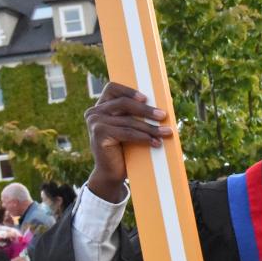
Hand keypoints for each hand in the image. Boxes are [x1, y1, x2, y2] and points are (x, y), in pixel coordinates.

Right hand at [84, 82, 172, 202]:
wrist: (111, 172)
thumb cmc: (123, 148)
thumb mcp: (127, 127)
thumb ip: (134, 115)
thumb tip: (160, 108)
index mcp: (100, 106)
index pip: (112, 88)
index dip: (129, 90)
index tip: (146, 97)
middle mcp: (94, 112)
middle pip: (123, 103)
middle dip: (146, 110)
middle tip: (163, 115)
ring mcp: (95, 122)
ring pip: (129, 121)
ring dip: (150, 127)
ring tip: (166, 132)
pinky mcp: (99, 134)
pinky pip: (127, 133)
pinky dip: (144, 137)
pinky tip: (156, 142)